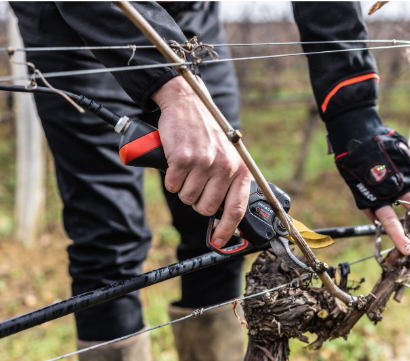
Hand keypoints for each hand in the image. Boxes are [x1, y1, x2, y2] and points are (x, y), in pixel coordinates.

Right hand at [152, 76, 250, 247]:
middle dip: (197, 201)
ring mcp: (204, 163)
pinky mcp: (183, 159)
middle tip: (195, 183)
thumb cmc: (207, 134)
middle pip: (206, 207)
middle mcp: (224, 167)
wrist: (188, 105)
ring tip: (188, 169)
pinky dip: (171, 179)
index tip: (221, 243)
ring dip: (183, 188)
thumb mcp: (227, 156)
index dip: (228, 230)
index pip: (236, 209)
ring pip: (187, 198)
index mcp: (238, 169)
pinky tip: (176, 163)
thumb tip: (224, 215)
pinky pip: (173, 185)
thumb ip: (229, 182)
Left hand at [363, 144, 409, 254]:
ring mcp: (404, 171)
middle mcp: (393, 184)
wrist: (358, 136)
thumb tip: (379, 224)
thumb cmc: (354, 167)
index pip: (390, 221)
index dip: (400, 237)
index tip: (409, 250)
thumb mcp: (356, 190)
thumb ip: (369, 208)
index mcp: (376, 195)